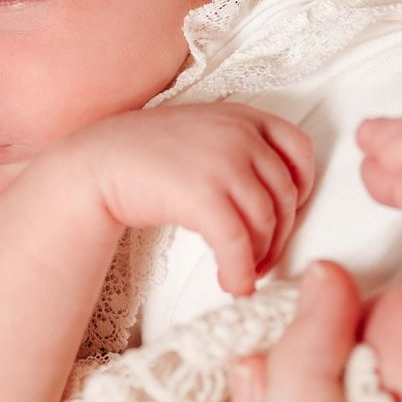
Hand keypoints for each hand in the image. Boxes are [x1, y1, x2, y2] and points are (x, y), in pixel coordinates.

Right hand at [76, 103, 316, 295]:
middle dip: (279, 235)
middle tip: (263, 260)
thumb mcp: (203, 132)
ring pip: (266, 222)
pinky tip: (233, 284)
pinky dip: (240, 270)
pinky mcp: (204, 195)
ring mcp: (224, 163)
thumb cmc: (147, 155)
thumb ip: (239, 148)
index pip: (299, 149)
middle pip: (285, 194)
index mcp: (243, 116)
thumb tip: (270, 199)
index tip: (290, 214)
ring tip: (243, 275)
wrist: (97, 162)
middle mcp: (240, 135)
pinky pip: (238, 243)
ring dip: (259, 258)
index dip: (303, 187)